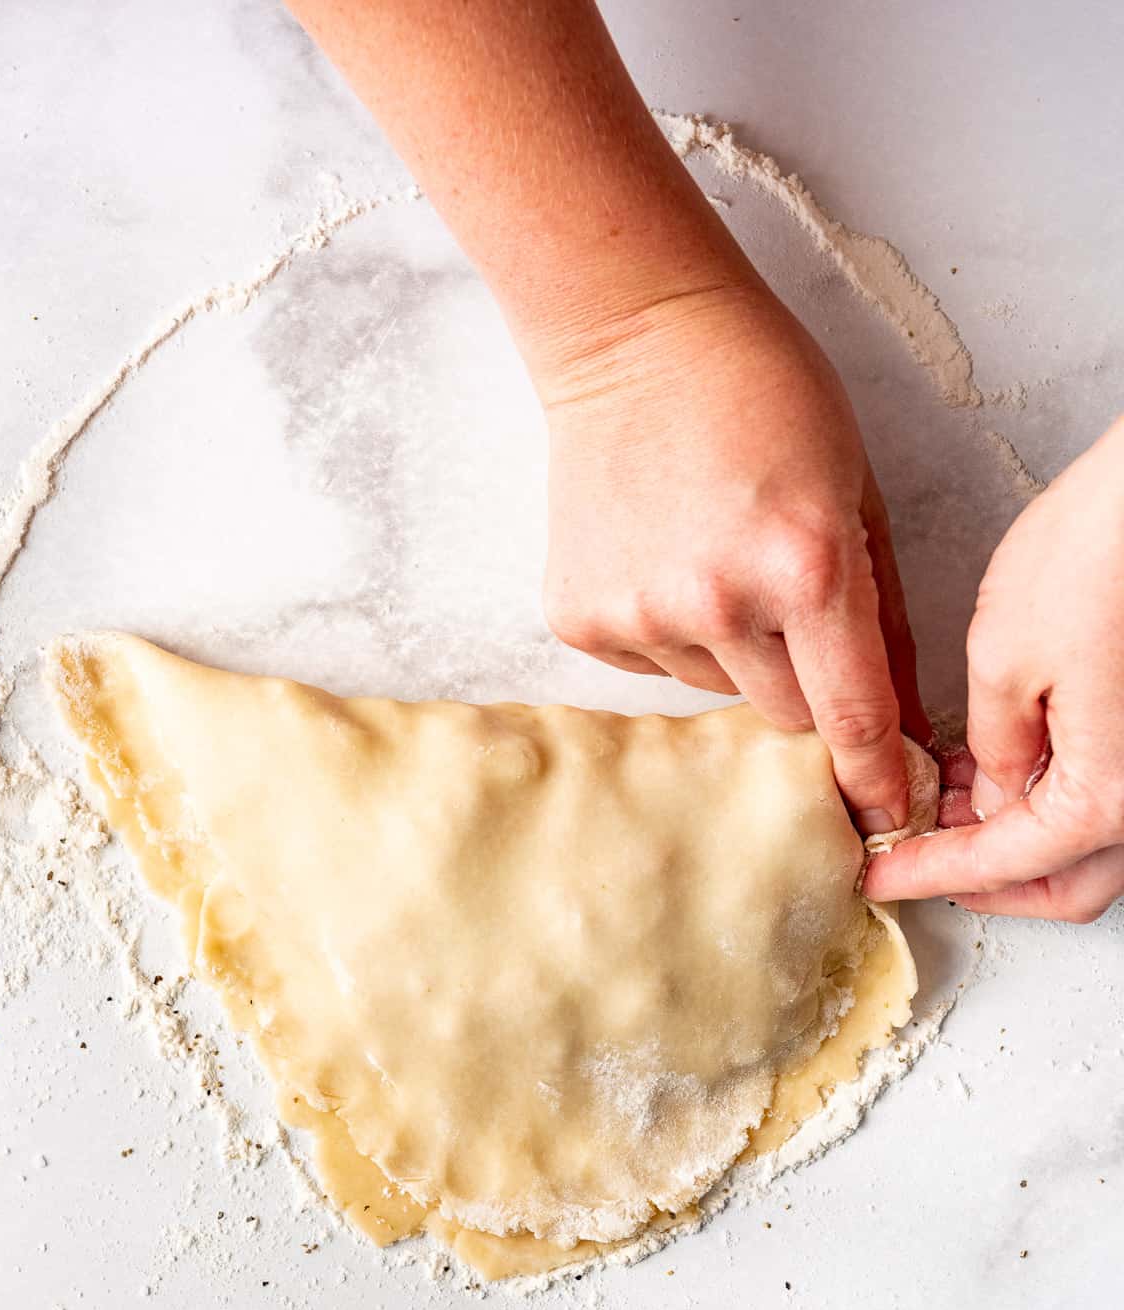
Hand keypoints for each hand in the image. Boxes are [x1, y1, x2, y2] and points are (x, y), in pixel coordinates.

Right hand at [540, 281, 930, 831]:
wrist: (634, 335)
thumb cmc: (762, 393)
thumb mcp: (856, 491)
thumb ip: (880, 615)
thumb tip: (892, 718)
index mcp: (806, 566)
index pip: (853, 715)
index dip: (874, 775)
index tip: (883, 809)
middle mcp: (719, 601)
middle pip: (783, 713)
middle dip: (801, 680)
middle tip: (784, 602)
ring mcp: (641, 613)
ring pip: (715, 686)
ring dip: (730, 646)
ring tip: (712, 552)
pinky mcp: (583, 617)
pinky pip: (650, 664)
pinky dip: (666, 629)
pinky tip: (661, 553)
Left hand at [865, 416, 1123, 922]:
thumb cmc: (1104, 553)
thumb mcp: (1005, 657)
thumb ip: (990, 746)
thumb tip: (989, 788)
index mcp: (1107, 796)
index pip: (1002, 865)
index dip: (929, 872)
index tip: (878, 874)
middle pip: (1065, 885)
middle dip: (988, 880)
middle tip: (917, 854)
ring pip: (1094, 847)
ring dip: (1023, 840)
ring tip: (947, 800)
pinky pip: (1116, 797)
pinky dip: (1060, 799)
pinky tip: (1006, 762)